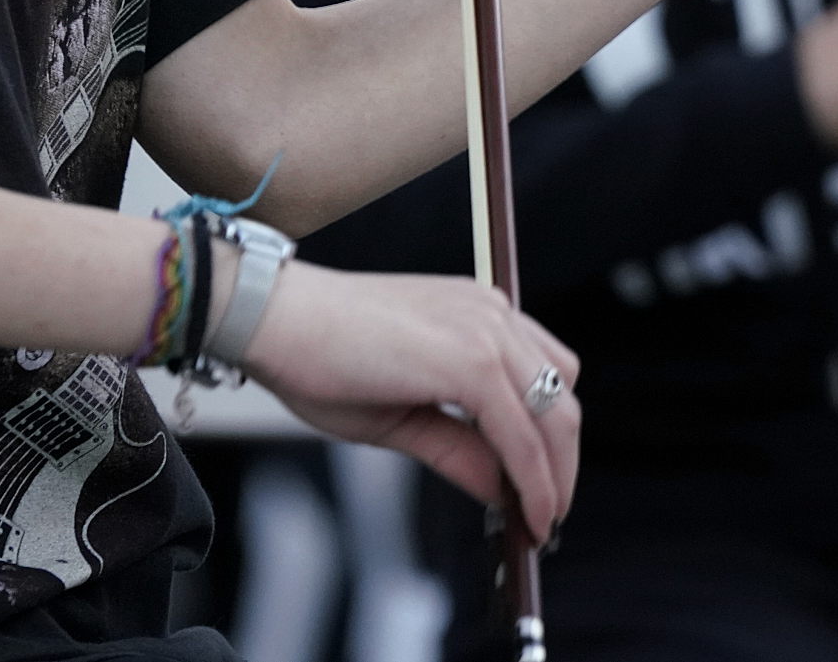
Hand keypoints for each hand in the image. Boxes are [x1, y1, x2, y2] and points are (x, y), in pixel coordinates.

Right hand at [239, 261, 580, 539]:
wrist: (274, 320)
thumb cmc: (322, 358)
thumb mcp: (402, 415)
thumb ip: (458, 446)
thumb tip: (502, 489)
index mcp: (479, 314)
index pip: (544, 377)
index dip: (549, 437)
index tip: (541, 486)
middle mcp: (493, 314)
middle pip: (562, 397)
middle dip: (560, 463)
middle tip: (545, 514)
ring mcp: (487, 332)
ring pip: (554, 416)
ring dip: (552, 476)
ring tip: (538, 522)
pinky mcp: (472, 360)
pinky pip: (521, 432)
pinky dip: (532, 478)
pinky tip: (524, 512)